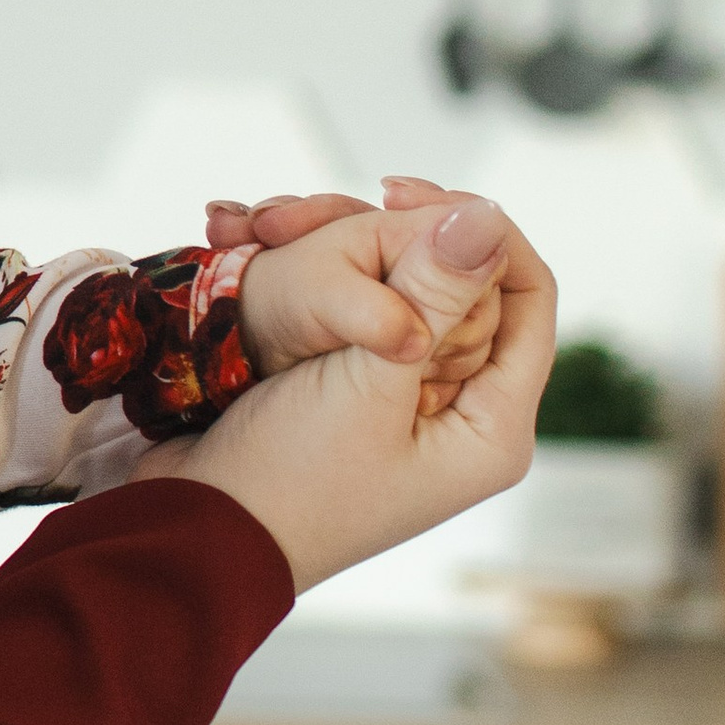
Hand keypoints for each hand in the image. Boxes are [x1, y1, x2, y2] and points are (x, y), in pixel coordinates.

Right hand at [144, 195, 553, 591]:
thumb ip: (432, 294)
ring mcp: (407, 406)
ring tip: (302, 224)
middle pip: (469, 292)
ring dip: (371, 252)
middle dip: (416, 238)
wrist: (197, 530)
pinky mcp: (356, 396)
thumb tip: (488, 214)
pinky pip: (369, 317)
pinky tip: (291, 251)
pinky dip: (340, 280)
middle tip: (360, 202)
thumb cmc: (288, 482)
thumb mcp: (367, 382)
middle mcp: (462, 416)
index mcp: (492, 428)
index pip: (527, 298)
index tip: (410, 194)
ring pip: (412, 296)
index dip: (482, 233)